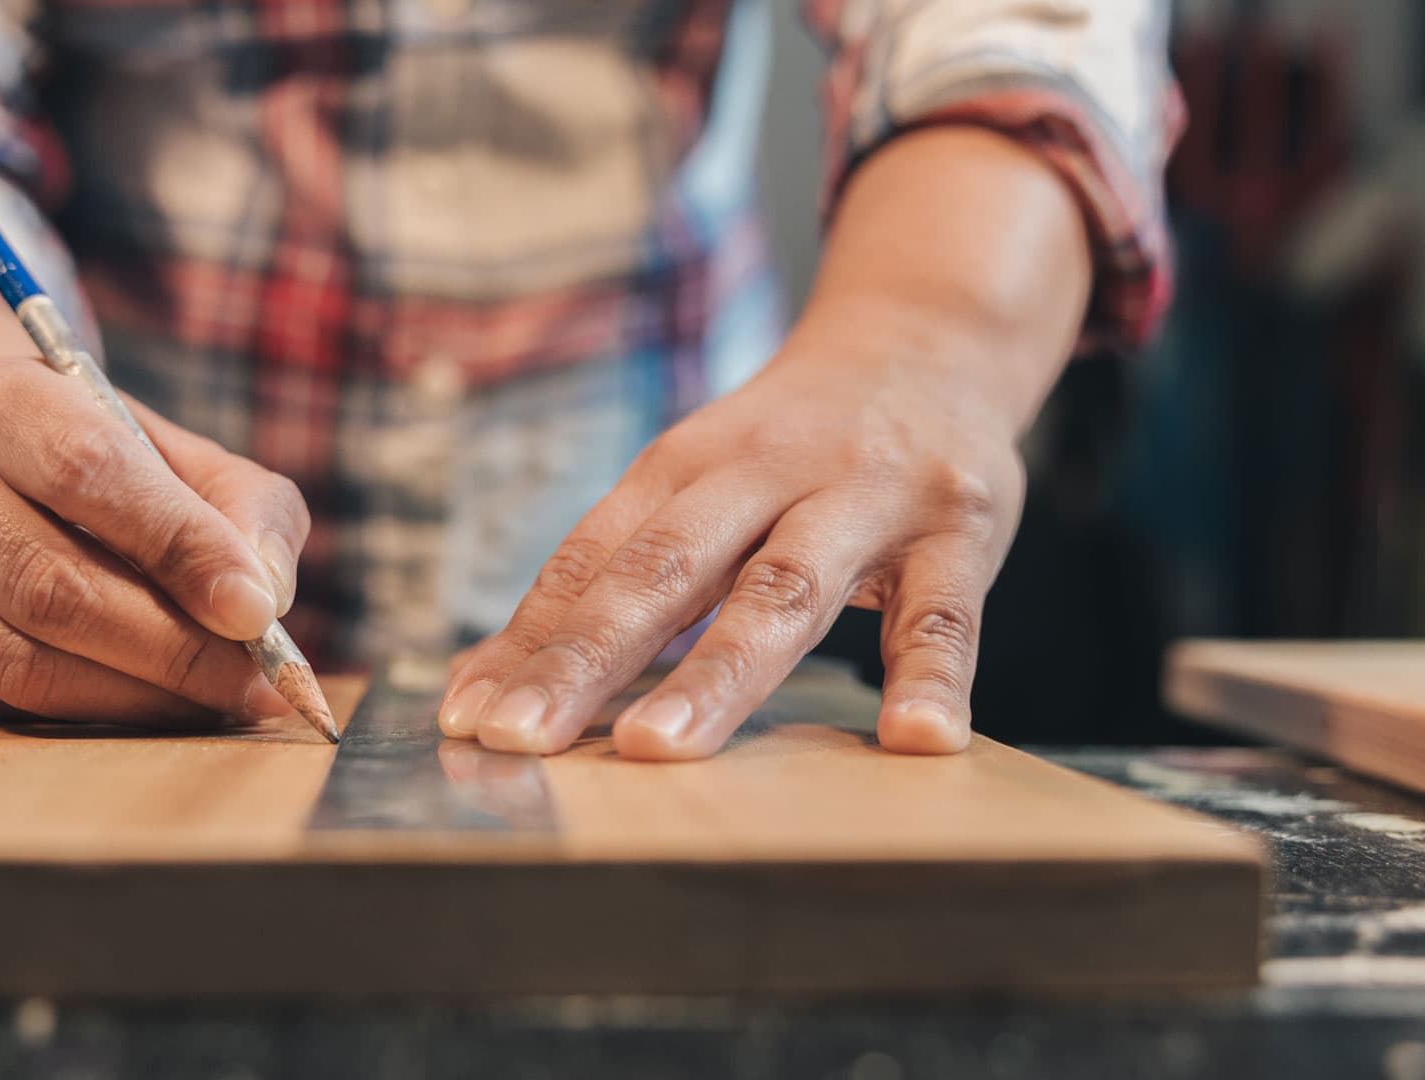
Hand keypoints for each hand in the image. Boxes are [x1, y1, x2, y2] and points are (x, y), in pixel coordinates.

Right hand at [0, 354, 308, 723]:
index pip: (85, 469)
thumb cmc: (110, 466)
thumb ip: (244, 510)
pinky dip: (98, 713)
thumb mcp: (184, 456)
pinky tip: (160, 708)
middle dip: (171, 645)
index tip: (254, 610)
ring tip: (220, 702)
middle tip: (255, 682)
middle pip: (47, 581)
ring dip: (138, 694)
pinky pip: (2, 698)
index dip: (178, 545)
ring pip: (19, 656)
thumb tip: (261, 600)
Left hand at [436, 125, 1090, 757]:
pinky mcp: (958, 526)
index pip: (591, 559)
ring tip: (658, 749)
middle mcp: (764, 469)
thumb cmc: (791, 445)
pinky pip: (944, 612)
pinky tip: (915, 740)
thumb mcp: (699, 481)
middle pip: (664, 570)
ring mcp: (865, 495)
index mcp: (684, 465)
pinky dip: (932, 676)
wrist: (930, 338)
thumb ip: (616, 574)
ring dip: (717, 672)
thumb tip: (492, 679)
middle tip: (521, 739)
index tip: (466, 717)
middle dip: (586, 656)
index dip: (527, 639)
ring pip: (783, 587)